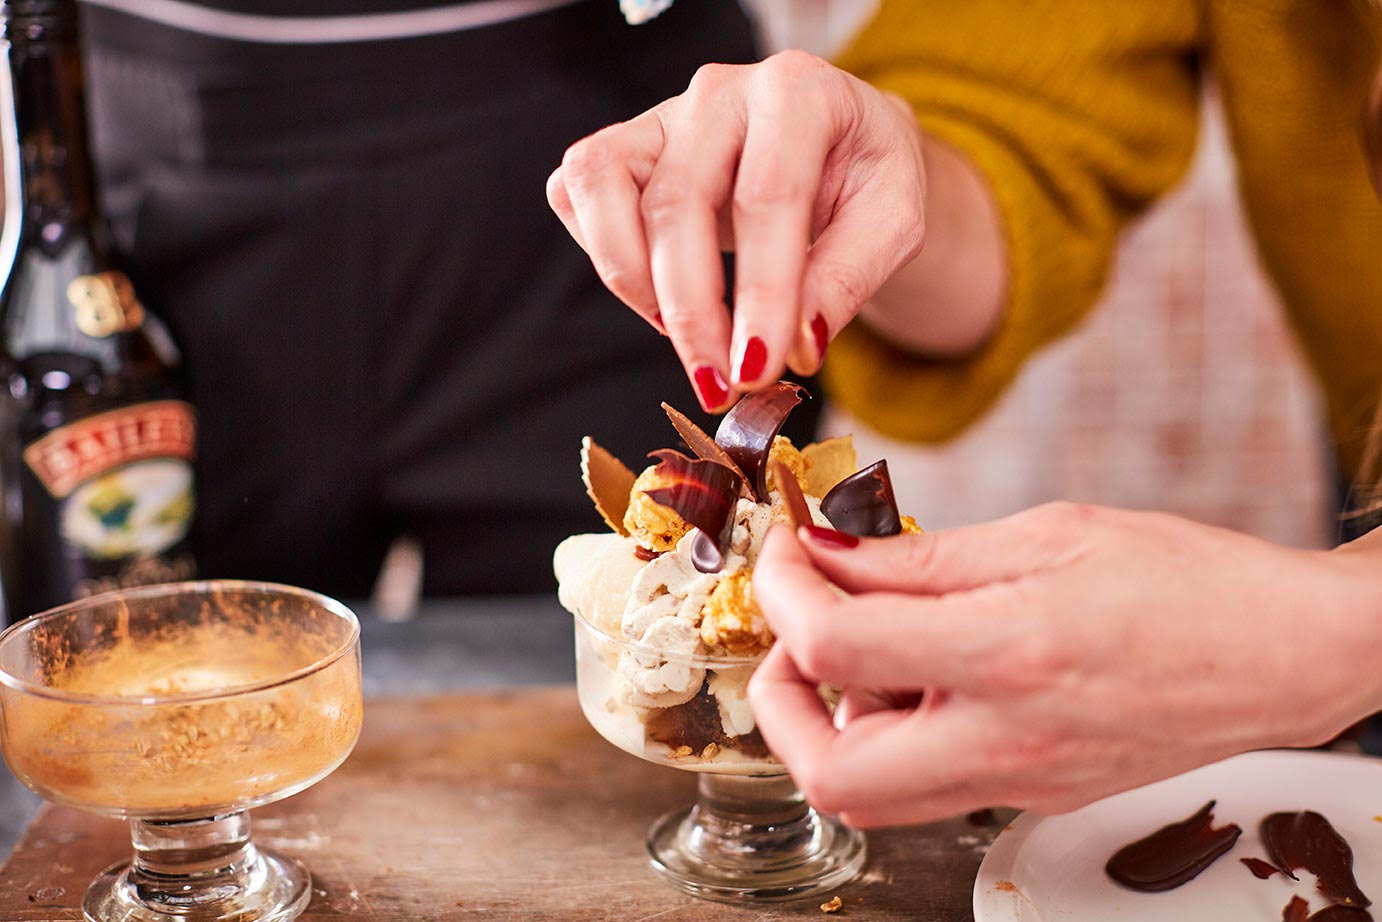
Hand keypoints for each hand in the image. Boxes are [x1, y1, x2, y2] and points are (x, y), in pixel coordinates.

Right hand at [547, 51, 926, 410]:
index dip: (760, 292)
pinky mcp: (622, 145)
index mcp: (798, 90)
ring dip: (631, 283)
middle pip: (677, 203)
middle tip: (720, 385)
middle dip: (693, 312)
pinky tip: (657, 297)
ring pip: (601, 188)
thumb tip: (795, 345)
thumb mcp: (895, 223)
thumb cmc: (866, 180)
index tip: (759, 368)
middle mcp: (719, 91)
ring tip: (685, 341)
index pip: (767, 196)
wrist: (845, 148)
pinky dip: (604, 254)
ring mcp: (659, 114)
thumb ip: (848, 279)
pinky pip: (575, 193)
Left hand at [747, 503, 1381, 827]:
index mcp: (1010, 655)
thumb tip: (829, 551)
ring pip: (871, 794)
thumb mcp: (1046, 535)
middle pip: (829, 772)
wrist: (1286, 655)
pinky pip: (926, 784)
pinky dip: (893, 731)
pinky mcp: (1033, 795)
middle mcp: (1008, 740)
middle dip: (780, 698)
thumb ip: (922, 556)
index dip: (783, 589)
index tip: (788, 550)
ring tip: (869, 642)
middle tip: (796, 629)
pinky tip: (926, 669)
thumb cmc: (1188, 581)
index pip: (835, 645)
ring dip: (833, 720)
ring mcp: (1021, 783)